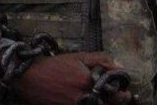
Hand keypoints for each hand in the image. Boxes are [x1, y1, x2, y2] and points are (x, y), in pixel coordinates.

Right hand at [13, 52, 131, 104]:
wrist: (30, 77)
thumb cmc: (55, 66)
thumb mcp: (78, 57)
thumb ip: (101, 60)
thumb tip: (120, 67)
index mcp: (87, 81)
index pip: (114, 94)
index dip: (123, 95)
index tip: (125, 92)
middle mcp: (82, 97)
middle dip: (117, 103)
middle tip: (122, 98)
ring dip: (104, 104)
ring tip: (105, 100)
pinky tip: (91, 102)